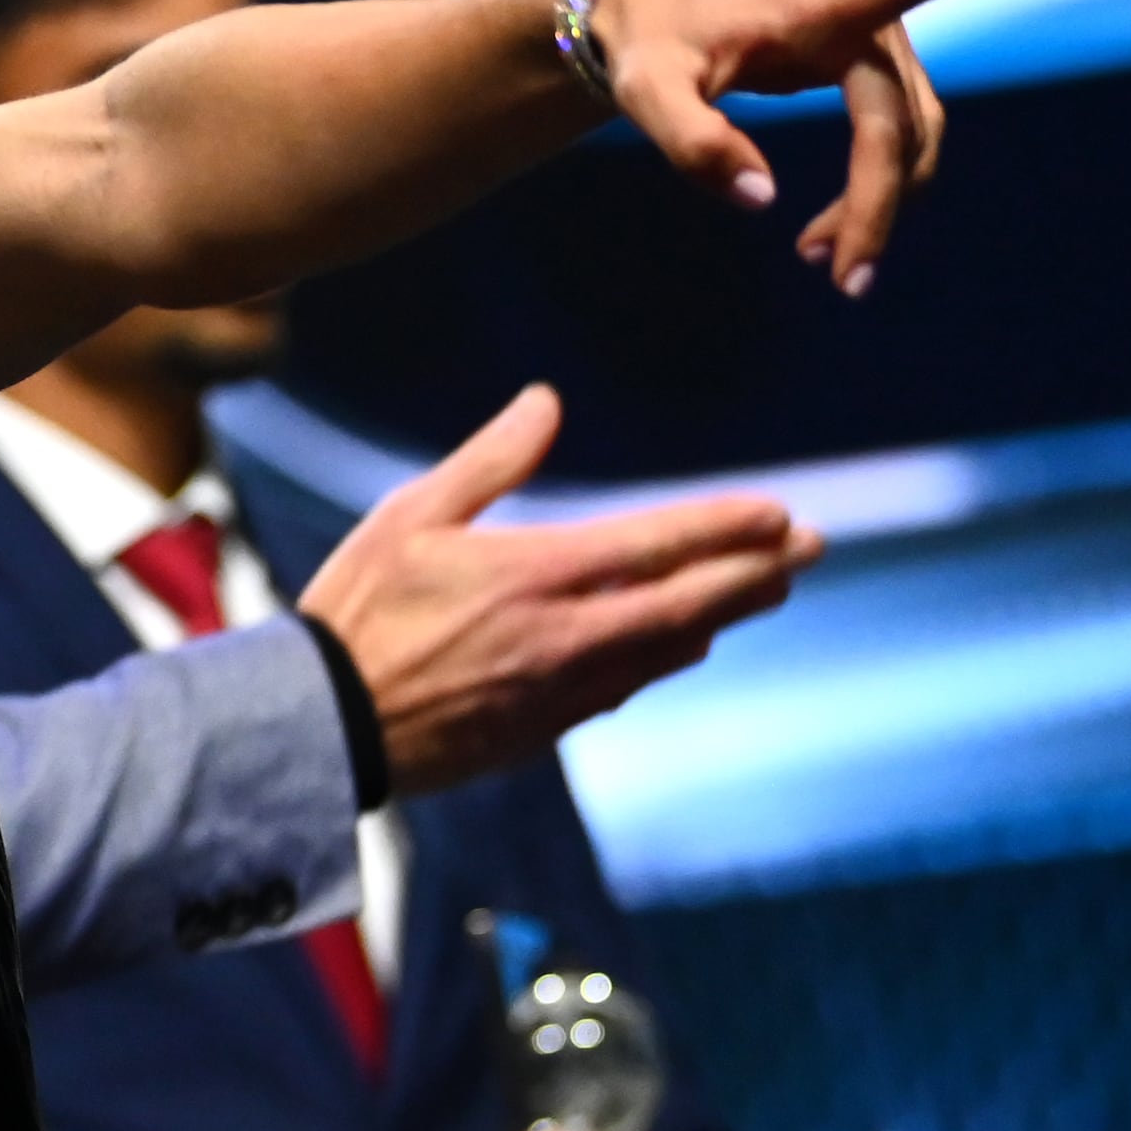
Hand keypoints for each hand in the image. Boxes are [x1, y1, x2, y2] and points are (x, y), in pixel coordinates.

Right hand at [298, 385, 819, 797]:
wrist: (322, 724)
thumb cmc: (358, 608)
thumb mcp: (410, 516)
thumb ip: (491, 460)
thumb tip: (547, 402)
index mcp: (537, 573)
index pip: (662, 544)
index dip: (729, 528)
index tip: (780, 514)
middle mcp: (569, 635)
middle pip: (693, 602)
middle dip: (758, 573)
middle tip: (807, 551)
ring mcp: (565, 689)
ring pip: (671, 650)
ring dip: (722, 615)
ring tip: (759, 591)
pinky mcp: (548, 728)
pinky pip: (628, 686)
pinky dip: (666, 655)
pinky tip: (679, 642)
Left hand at [582, 0, 1031, 292]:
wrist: (652, 15)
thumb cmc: (651, 43)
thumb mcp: (648, 90)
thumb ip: (693, 142)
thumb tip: (764, 201)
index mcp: (819, 5)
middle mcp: (866, 22)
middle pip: (899, 124)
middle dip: (879, 204)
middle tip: (846, 282)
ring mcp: (879, 50)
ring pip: (911, 141)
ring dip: (880, 205)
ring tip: (821, 262)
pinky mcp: (876, 76)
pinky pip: (897, 142)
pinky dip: (875, 192)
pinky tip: (827, 235)